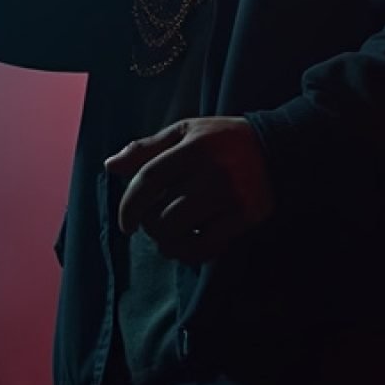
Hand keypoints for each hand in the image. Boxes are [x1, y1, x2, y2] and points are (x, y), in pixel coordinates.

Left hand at [104, 117, 275, 263]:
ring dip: (165, 241)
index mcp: (195, 146)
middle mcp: (212, 172)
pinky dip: (188, 252)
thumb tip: (109, 166)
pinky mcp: (245, 217)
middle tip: (153, 221)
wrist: (275, 148)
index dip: (130, 204)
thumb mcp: (185, 132)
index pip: (150, 178)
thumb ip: (147, 148)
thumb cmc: (221, 140)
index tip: (126, 222)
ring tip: (168, 233)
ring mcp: (231, 197)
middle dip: (149, 225)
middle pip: (162, 214)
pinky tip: (187, 243)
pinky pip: (205, 247)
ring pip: (180, 233)